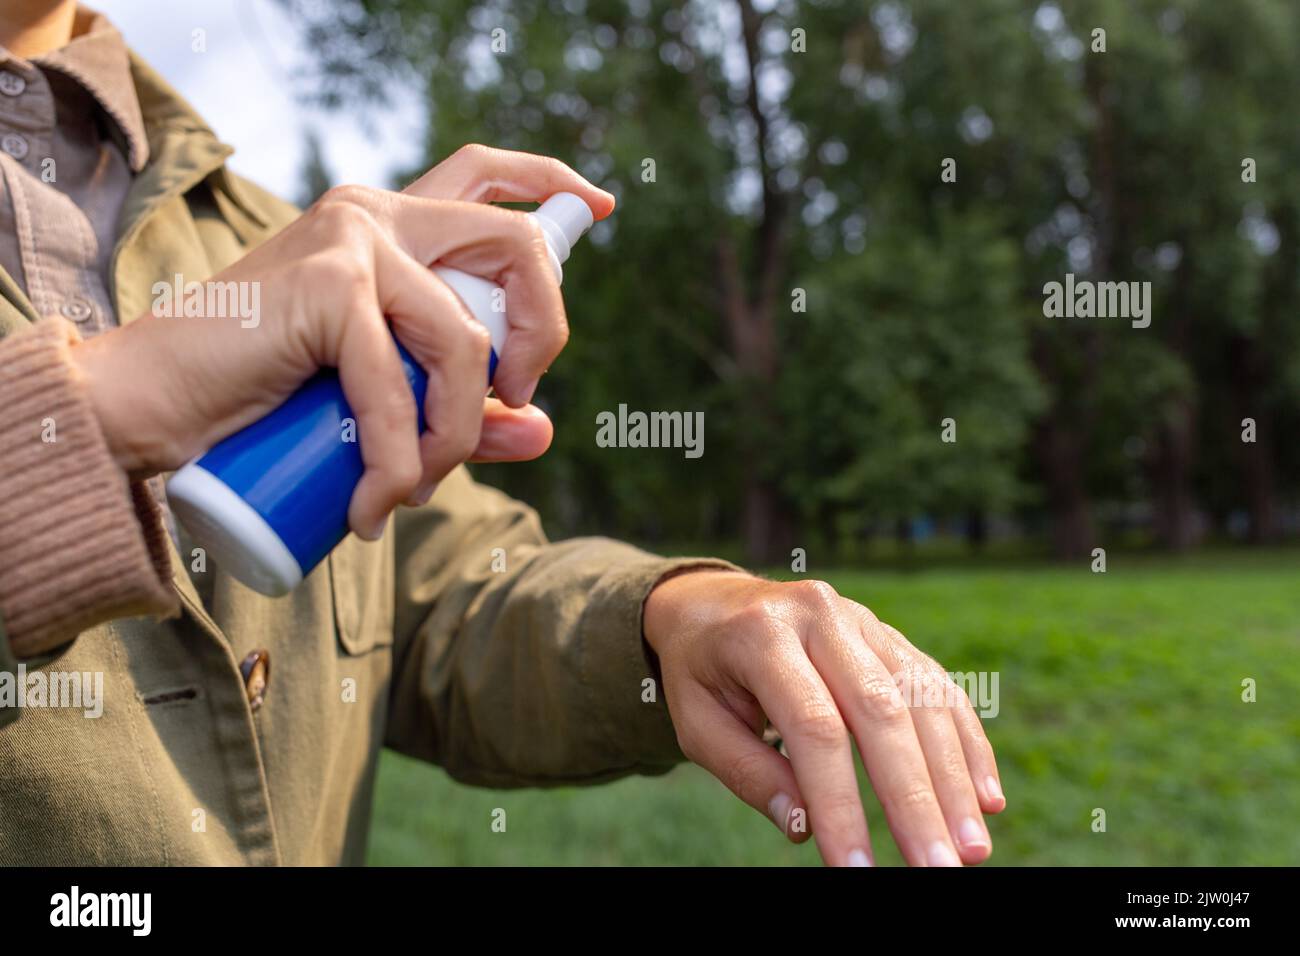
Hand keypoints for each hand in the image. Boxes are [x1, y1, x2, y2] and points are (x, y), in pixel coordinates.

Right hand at [71, 145, 614, 537]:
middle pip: (514, 244)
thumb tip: (545, 429)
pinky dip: (400, 459)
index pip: (487, 178)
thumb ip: (461, 410)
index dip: (551, 183)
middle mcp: (377, 214)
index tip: (600, 205)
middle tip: (516, 402)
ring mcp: (352, 242)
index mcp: (390, 223)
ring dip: (455, 437)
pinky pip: (401, 386)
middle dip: (544, 333)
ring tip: (411, 489)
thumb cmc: (261, 398)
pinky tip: (374, 503)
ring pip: (464, 340)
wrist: (151, 403)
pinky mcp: (328, 286)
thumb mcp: (380, 399)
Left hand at [644, 571, 1005, 866]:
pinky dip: (967, 746)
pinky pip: (939, 689)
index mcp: (762, 634)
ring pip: (922, 700)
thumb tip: (805, 828)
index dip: (840, 801)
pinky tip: (986, 800)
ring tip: (970, 850)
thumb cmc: (701, 673)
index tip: (855, 868)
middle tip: (938, 868)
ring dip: (953, 780)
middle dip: (914, 798)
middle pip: (881, 711)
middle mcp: (820, 615)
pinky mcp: (890, 636)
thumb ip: (749, 771)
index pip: (814, 726)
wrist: (711, 603)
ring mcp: (863, 620)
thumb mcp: (699, 721)